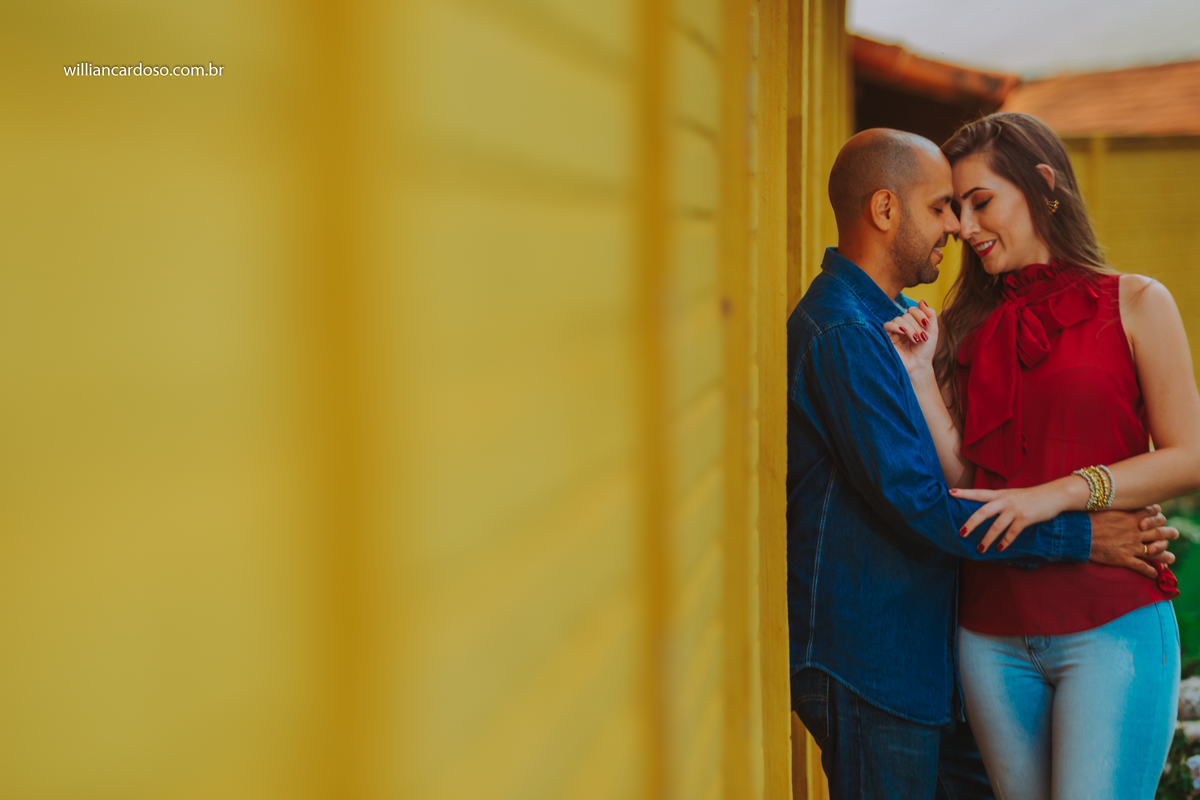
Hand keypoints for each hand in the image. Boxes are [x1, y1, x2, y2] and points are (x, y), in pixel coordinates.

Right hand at [882, 300, 937, 374]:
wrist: (918, 366)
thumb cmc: (925, 351)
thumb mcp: (933, 331)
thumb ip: (930, 315)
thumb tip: (922, 301)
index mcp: (913, 322)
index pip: (913, 309)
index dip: (920, 314)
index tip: (926, 324)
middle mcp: (903, 325)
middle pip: (907, 315)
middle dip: (916, 325)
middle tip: (922, 337)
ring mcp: (894, 331)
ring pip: (899, 319)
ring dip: (910, 328)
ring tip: (915, 340)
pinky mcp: (887, 337)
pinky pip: (887, 325)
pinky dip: (896, 326)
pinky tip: (903, 332)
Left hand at [950, 484, 1068, 552]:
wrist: (1055, 494)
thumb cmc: (1032, 497)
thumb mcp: (1013, 495)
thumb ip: (1000, 502)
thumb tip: (986, 512)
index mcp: (1000, 494)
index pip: (978, 493)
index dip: (964, 493)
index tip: (950, 492)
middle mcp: (1005, 500)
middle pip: (983, 511)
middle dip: (971, 523)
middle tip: (961, 533)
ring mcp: (1015, 509)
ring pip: (997, 526)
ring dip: (987, 539)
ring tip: (979, 550)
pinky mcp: (1025, 518)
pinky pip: (1012, 532)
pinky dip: (1005, 542)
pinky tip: (999, 549)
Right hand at [1089, 505, 1177, 578]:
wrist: (1075, 534)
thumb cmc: (1085, 518)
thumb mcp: (1103, 507)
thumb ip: (1115, 505)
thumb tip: (1114, 498)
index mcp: (1130, 518)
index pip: (1152, 514)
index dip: (1158, 515)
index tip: (1160, 515)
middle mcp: (1134, 532)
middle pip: (1159, 532)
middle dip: (1169, 533)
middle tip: (1174, 533)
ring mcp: (1130, 546)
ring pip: (1155, 551)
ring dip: (1165, 555)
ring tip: (1171, 558)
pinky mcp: (1123, 559)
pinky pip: (1142, 567)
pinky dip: (1150, 571)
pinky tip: (1154, 574)